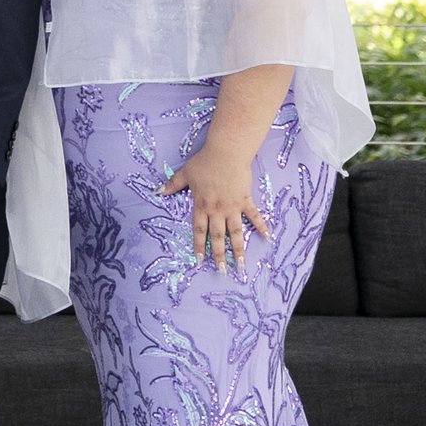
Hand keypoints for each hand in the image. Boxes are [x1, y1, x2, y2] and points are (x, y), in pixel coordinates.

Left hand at [163, 143, 270, 271]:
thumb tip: (157, 192)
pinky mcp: (245, 201)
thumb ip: (172, 185)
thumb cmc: (204, 162)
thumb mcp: (185, 173)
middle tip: (222, 272)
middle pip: (218, 236)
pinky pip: (254, 216)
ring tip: (242, 266)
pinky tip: (267, 238)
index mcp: (202, 205)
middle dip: (219, 255)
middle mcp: (217, 210)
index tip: (199, 261)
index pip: (199, 230)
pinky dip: (261, 226)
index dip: (199, 246)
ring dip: (239, 250)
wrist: (226, 153)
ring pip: (236, 233)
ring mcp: (233, 207)